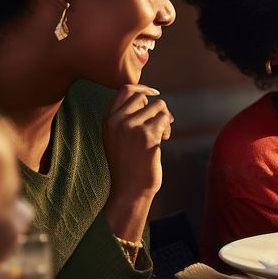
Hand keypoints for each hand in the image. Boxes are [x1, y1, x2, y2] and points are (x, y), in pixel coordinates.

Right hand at [102, 84, 173, 240]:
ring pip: (159, 106)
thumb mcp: (118, 138)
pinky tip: (163, 141)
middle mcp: (118, 121)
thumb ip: (127, 119)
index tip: (154, 93)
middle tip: (161, 125)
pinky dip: (168, 127)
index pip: (125, 90)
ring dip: (165, 119)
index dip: (143, 88)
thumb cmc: (128, 165)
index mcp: (109, 120)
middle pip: (144, 97)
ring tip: (161, 135)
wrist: (129, 190)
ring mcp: (131, 127)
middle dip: (157, 108)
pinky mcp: (147, 136)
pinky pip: (165, 118)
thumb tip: (149, 97)